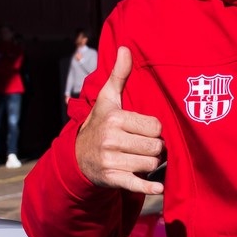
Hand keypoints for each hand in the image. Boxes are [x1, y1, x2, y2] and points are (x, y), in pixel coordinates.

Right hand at [75, 48, 163, 194]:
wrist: (77, 155)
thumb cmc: (100, 123)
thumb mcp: (108, 99)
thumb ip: (119, 75)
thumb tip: (125, 48)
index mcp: (114, 118)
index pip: (155, 126)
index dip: (154, 130)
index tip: (145, 130)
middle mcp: (111, 140)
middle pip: (155, 147)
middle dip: (155, 148)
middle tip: (146, 146)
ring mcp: (110, 161)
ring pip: (151, 165)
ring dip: (151, 164)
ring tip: (141, 158)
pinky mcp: (111, 179)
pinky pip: (136, 184)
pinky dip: (149, 188)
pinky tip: (159, 189)